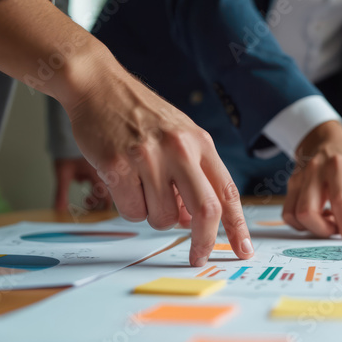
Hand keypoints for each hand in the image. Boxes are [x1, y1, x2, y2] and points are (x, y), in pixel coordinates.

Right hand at [0, 0, 250, 265]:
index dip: (238, 226)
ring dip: (153, 215)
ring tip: (142, 186)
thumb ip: (193, 176)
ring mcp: (148, 157)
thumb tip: (192, 222)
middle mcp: (179, 149)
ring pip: (162, 218)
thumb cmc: (140, 115)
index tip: (243, 250)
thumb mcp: (179, 137)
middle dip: (203, 242)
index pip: (227, 192)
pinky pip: (132, 211)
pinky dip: (129, 207)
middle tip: (197, 257)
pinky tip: (123, 181)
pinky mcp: (117, 165)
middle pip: (204, 211)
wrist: (98, 85)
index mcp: (200, 143)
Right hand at [283, 121, 341, 237]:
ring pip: (295, 215)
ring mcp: (299, 179)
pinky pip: (289, 214)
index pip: (339, 198)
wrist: (322, 138)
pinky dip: (302, 223)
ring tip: (331, 218)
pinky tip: (319, 215)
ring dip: (313, 226)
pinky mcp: (291, 186)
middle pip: (308, 212)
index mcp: (338, 166)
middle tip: (340, 225)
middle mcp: (315, 172)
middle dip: (324, 228)